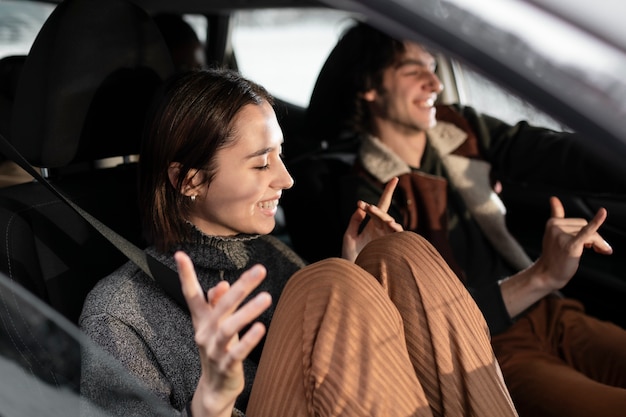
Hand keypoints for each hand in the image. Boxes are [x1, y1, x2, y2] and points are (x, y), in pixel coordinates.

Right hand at [175, 251, 271, 416]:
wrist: (215, 387)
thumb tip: (222, 284)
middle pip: (221, 306)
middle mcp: (205, 333)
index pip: (191, 294)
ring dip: (248, 311)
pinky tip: (261, 328)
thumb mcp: (218, 325)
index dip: (185, 275)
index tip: (179, 255)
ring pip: (229, 328)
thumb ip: (218, 304)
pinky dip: (248, 340)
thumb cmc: (220, 349)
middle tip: (259, 270)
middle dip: (241, 286)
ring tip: (266, 297)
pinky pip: (237, 352)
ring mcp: (215, 350)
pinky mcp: (226, 366)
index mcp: (202, 320)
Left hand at [341, 177, 402, 261]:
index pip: (374, 211)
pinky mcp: (393, 246)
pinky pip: (398, 235)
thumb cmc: (351, 257)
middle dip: (380, 204)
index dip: (369, 205)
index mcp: (372, 227)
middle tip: (369, 205)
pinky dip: (396, 229)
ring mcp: (388, 237)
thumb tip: (360, 208)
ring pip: (390, 222)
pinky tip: (391, 224)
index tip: (359, 203)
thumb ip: (355, 222)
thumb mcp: (350, 237)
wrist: (356, 274)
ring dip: (385, 217)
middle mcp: (382, 230)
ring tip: (375, 212)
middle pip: (383, 214)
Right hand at [535, 196, 611, 289]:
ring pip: (590, 233)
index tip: (588, 244)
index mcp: (553, 223)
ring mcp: (562, 236)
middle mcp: (556, 227)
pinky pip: (586, 231)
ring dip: (598, 243)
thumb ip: (556, 215)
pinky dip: (596, 222)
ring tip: (598, 252)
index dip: (587, 231)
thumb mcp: (553, 233)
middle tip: (596, 250)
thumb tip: (553, 198)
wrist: (548, 274)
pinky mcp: (570, 245)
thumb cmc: (554, 255)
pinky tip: (603, 212)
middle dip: (594, 238)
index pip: (579, 222)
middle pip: (585, 226)